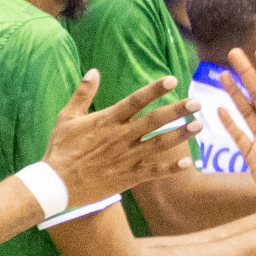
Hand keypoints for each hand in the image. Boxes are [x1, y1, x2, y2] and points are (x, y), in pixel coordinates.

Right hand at [43, 71, 199, 208]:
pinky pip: (154, 171)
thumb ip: (82, 94)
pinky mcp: (129, 176)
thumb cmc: (61, 148)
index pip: (135, 101)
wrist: (56, 185)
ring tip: (199, 125)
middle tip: (197, 102)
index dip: (154, 90)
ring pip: (158, 144)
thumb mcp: (67, 117)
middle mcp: (120, 138)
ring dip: (180, 135)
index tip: (172, 80)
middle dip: (176, 111)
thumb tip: (93, 71)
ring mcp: (126, 158)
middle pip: (153, 121)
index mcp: (106, 120)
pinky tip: (189, 162)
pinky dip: (171, 168)